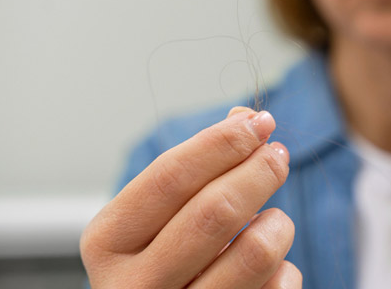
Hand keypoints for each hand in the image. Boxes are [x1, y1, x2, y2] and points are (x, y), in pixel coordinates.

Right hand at [80, 107, 300, 287]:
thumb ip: (196, 167)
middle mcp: (133, 287)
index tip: (258, 122)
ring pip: (256, 252)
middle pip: (215, 212)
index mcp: (107, 243)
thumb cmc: (162, 263)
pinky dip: (283, 268)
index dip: (221, 143)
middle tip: (277, 155)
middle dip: (258, 172)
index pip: (170, 177)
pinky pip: (277, 287)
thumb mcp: (159, 216)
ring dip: (277, 224)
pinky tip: (265, 269)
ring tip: (272, 220)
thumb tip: (244, 119)